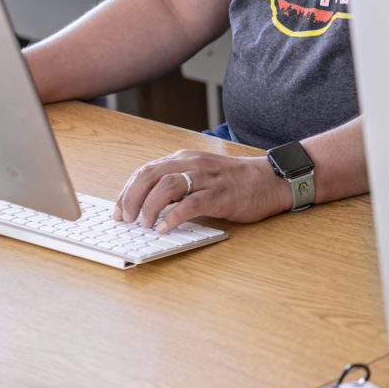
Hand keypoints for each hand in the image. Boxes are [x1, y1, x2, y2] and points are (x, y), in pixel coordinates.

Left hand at [111, 150, 291, 232]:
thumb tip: (147, 205)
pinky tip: (164, 228)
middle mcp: (192, 164)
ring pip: (166, 187)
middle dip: (130, 199)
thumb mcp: (201, 174)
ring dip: (148, 208)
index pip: (145, 171)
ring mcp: (207, 179)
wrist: (270, 180)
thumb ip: (177, 183)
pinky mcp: (220, 195)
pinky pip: (190, 204)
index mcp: (185, 158)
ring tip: (143, 225)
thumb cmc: (234, 181)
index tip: (118, 211)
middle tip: (124, 220)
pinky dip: (172, 217)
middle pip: (150, 176)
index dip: (126, 192)